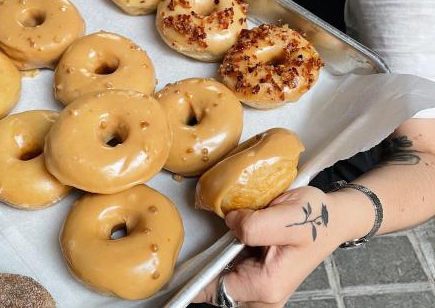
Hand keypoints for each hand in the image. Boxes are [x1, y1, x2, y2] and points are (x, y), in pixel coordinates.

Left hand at [193, 186, 374, 306]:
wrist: (333, 217)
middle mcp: (264, 295)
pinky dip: (227, 256)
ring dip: (218, 258)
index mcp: (267, 286)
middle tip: (212, 236)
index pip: (217, 290)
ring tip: (227, 235)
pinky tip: (234, 238)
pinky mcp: (262, 277)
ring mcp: (263, 288)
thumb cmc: (315, 217)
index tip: (179, 266)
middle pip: (218, 289)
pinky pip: (233, 271)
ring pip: (224, 280)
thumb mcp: (288, 216)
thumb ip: (255, 225)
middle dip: (208, 263)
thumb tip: (230, 223)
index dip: (197, 276)